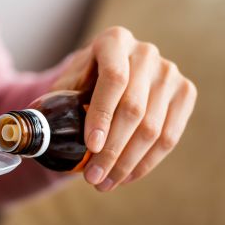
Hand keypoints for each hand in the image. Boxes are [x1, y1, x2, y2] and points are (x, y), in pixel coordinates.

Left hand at [52, 26, 196, 191]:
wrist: (110, 71)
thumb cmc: (83, 80)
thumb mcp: (68, 82)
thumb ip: (57, 101)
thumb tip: (39, 135)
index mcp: (114, 41)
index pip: (113, 80)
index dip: (102, 115)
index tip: (91, 147)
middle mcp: (146, 52)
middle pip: (134, 109)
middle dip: (112, 150)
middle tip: (93, 177)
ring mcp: (169, 72)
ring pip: (154, 128)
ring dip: (128, 163)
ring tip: (105, 183)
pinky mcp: (185, 93)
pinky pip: (170, 136)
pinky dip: (147, 162)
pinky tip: (126, 176)